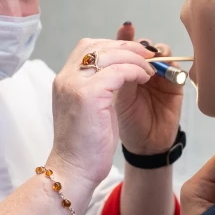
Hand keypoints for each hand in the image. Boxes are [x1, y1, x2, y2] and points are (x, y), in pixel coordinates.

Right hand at [48, 39, 155, 189]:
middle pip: (98, 45)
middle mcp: (66, 77)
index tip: (134, 54)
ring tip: (149, 69)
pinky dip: (135, 70)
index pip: (87, 47)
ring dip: (134, 58)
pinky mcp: (89, 95)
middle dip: (126, 46)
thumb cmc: (84, 146)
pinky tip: (145, 78)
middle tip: (147, 54)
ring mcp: (75, 84)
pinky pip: (119, 71)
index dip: (113, 45)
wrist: (74, 170)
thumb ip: (99, 88)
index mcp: (64, 80)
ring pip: (110, 54)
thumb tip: (120, 73)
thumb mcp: (91, 109)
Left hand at [114, 22, 184, 155]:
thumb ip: (114, 74)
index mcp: (121, 72)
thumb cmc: (124, 125)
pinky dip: (170, 64)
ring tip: (150, 57)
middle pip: (143, 46)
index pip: (124, 48)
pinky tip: (162, 68)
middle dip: (141, 44)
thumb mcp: (113, 98)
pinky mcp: (175, 86)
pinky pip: (176, 68)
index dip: (125, 38)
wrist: (142, 147)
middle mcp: (140, 71)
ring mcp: (159, 77)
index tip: (126, 29)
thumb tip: (111, 49)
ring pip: (161, 53)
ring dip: (156, 52)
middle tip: (138, 45)